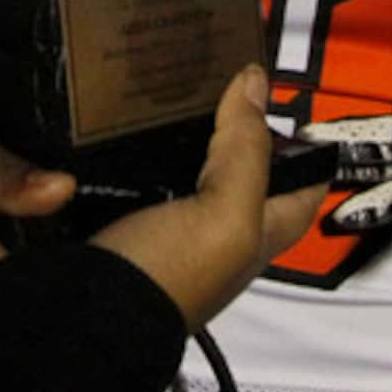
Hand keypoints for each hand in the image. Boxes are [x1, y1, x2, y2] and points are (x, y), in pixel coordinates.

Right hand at [92, 66, 327, 333]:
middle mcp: (215, 229)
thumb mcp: (227, 213)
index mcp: (258, 230)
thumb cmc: (167, 282)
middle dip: (237, 124)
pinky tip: (120, 120)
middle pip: (241, 168)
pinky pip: (134, 172)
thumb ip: (246, 149)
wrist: (83, 318)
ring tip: (169, 82)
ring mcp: (167, 223)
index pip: (303, 184)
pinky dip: (130, 147)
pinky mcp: (121, 218)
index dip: (308, 147)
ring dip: (179, 131)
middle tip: (222, 73)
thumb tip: (254, 82)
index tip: (295, 100)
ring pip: (185, 165)